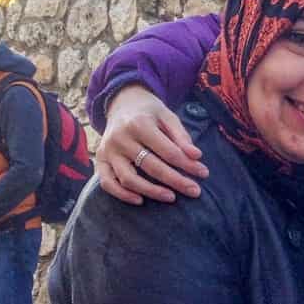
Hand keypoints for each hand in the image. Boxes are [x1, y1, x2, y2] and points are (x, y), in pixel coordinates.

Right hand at [96, 84, 208, 204]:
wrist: (121, 103)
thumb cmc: (149, 113)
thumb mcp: (167, 116)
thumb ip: (181, 136)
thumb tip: (196, 156)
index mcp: (139, 123)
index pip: (167, 150)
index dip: (187, 164)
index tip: (203, 173)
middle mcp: (121, 138)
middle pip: (151, 166)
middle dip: (175, 181)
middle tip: (195, 191)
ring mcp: (108, 151)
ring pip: (129, 178)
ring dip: (151, 191)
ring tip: (172, 197)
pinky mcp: (101, 160)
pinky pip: (107, 183)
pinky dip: (122, 195)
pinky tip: (140, 200)